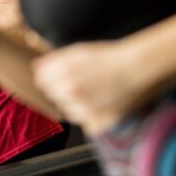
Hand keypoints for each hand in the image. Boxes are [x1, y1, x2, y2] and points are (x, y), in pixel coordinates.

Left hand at [32, 40, 154, 135]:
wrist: (139, 69)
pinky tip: (103, 103)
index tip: (63, 75)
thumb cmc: (111, 58)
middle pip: (53, 97)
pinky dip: (91, 117)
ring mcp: (82, 109)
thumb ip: (54, 60)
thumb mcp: (79, 52)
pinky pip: (85, 123)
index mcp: (61, 73)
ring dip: (76, 105)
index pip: (41, 81)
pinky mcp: (96, 123)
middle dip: (63, 91)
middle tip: (85, 82)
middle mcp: (69, 92)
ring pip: (68, 112)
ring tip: (96, 92)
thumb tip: (36, 67)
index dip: (52, 77)